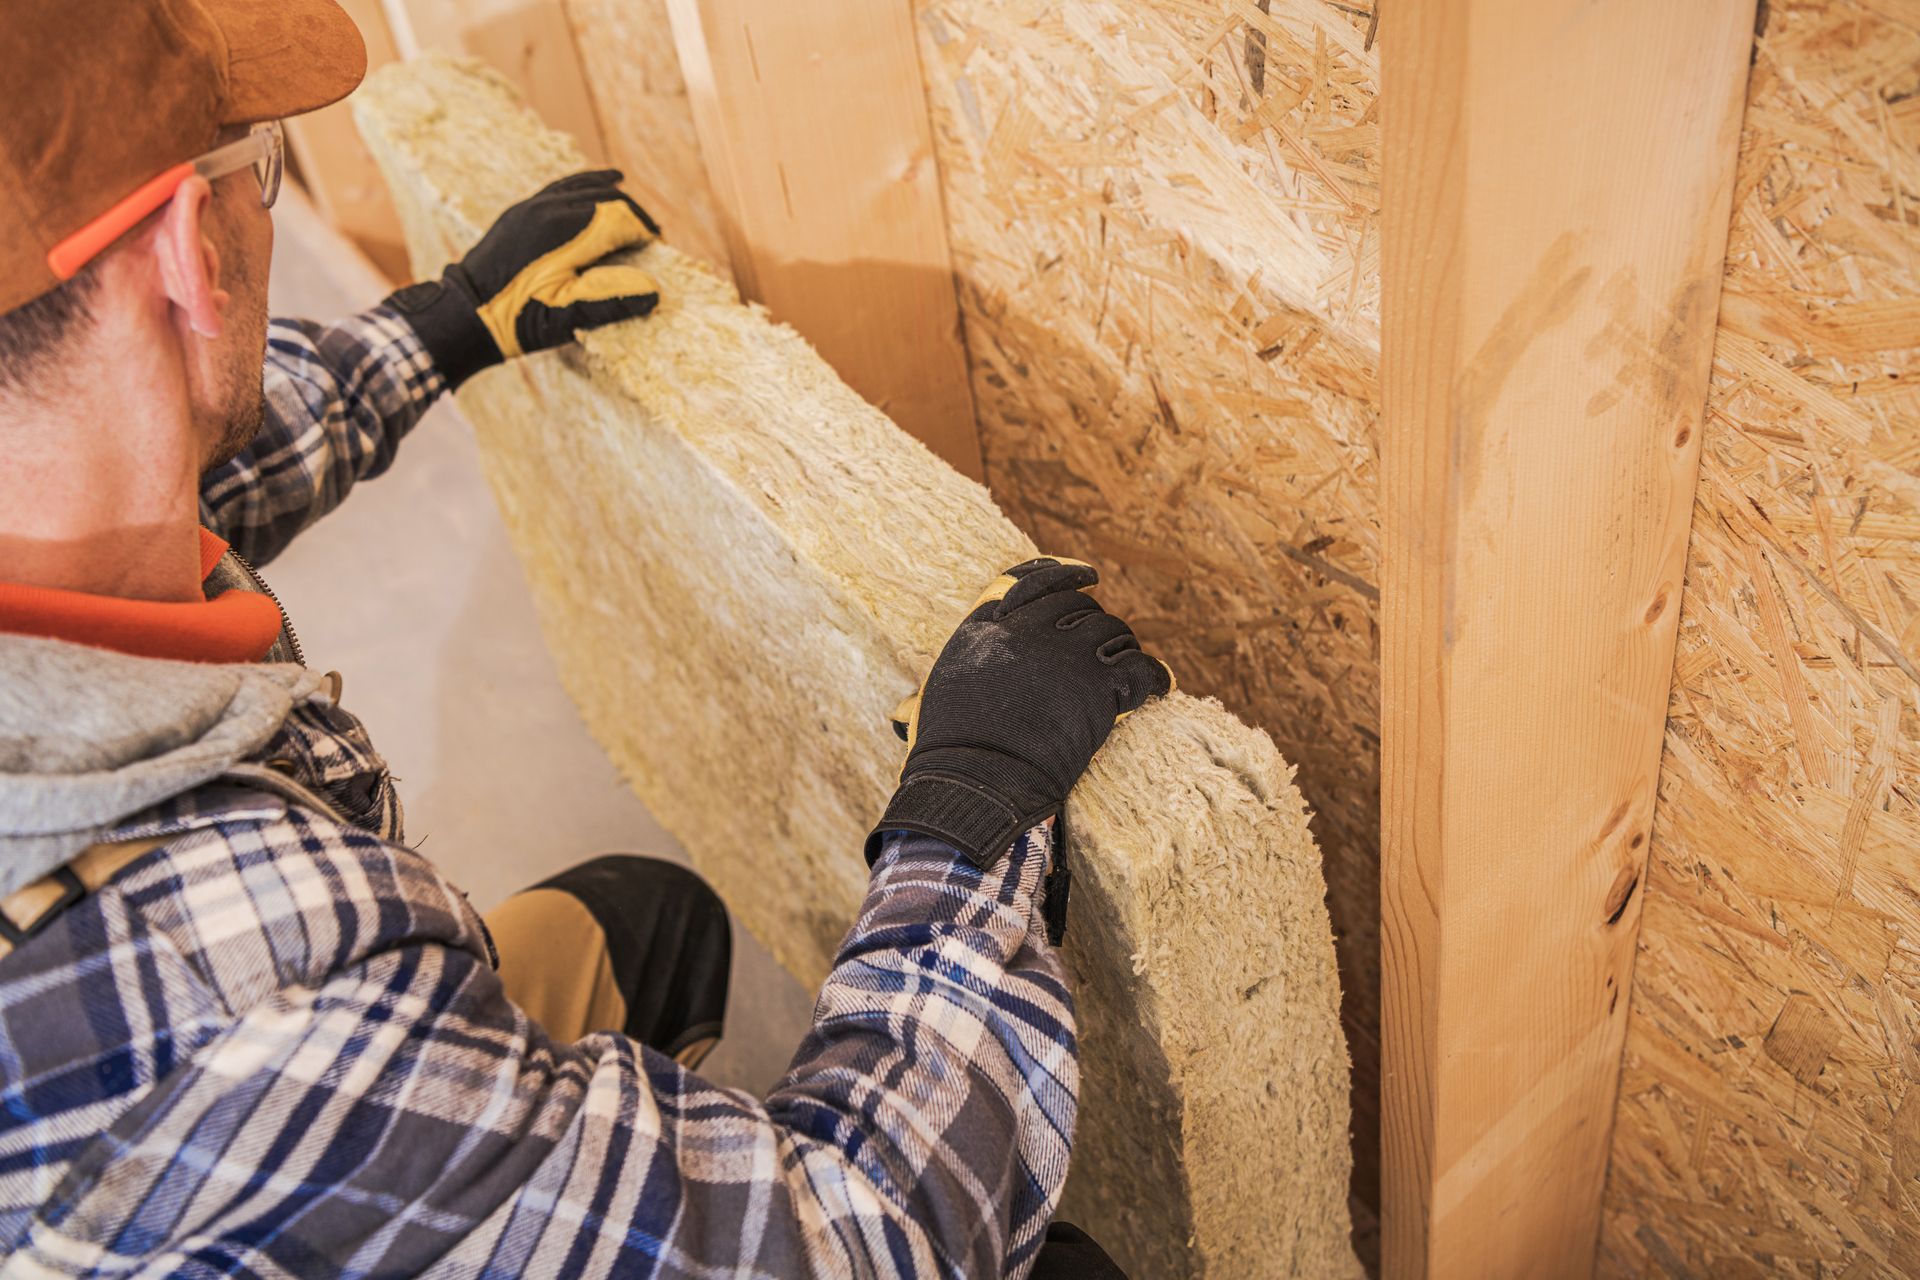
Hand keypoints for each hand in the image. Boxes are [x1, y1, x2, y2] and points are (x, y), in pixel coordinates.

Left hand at [387, 169, 660, 387]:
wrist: (465, 313)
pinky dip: (588, 183)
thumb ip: (611, 300)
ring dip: (614, 196)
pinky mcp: (521, 211)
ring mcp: (532, 206)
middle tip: (652, 237)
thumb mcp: (567, 317)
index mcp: (564, 231)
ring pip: (584, 186)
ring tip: (635, 211)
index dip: (643, 231)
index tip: (658, 248)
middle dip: (633, 215)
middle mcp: (549, 209)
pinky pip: (563, 187)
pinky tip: (605, 181)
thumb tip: (654, 291)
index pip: (620, 218)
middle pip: (606, 198)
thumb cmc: (518, 320)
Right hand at [867, 557, 1173, 871]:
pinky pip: (1140, 667)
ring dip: (1120, 651)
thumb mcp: (934, 697)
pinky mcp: (1096, 686)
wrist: (974, 783)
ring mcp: (1064, 654)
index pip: (1030, 579)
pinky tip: (1156, 688)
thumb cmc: (949, 753)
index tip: (1086, 576)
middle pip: (1077, 606)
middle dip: (1092, 625)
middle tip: (1102, 650)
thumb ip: (946, 678)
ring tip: (1122, 673)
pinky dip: (1153, 678)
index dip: (1063, 573)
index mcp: (985, 627)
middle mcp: (1025, 631)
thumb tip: (903, 711)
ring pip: (1111, 631)